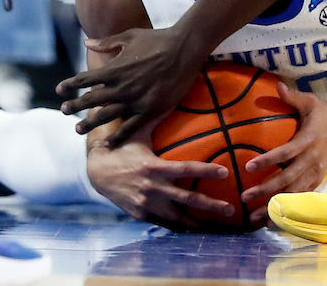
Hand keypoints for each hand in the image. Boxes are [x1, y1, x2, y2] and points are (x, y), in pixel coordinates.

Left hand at [56, 26, 203, 144]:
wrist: (184, 48)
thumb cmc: (157, 39)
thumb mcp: (129, 36)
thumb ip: (107, 43)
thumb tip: (86, 42)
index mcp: (114, 68)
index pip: (84, 79)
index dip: (70, 85)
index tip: (60, 90)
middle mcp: (120, 86)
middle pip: (91, 100)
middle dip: (75, 106)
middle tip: (63, 111)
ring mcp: (134, 100)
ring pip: (106, 116)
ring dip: (90, 123)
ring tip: (78, 129)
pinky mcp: (150, 109)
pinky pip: (130, 127)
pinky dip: (118, 136)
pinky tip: (110, 143)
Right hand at [86, 128, 233, 228]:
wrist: (97, 172)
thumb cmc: (121, 148)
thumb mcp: (137, 132)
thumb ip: (156, 118)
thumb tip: (170, 95)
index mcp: (154, 167)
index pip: (186, 169)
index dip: (206, 171)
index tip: (225, 172)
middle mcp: (152, 188)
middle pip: (187, 199)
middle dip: (210, 205)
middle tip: (230, 209)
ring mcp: (146, 205)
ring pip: (177, 217)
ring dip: (196, 223)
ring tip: (214, 227)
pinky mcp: (141, 215)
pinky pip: (163, 223)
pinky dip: (177, 227)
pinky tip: (191, 230)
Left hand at [239, 82, 326, 224]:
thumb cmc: (323, 114)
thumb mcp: (310, 102)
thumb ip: (292, 97)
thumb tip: (277, 85)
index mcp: (307, 141)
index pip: (285, 153)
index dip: (268, 160)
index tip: (248, 167)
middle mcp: (311, 161)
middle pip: (286, 179)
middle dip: (265, 190)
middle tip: (244, 198)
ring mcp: (315, 173)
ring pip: (293, 193)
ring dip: (273, 206)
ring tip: (253, 218)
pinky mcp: (317, 181)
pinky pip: (301, 197)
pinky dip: (287, 208)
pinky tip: (271, 219)